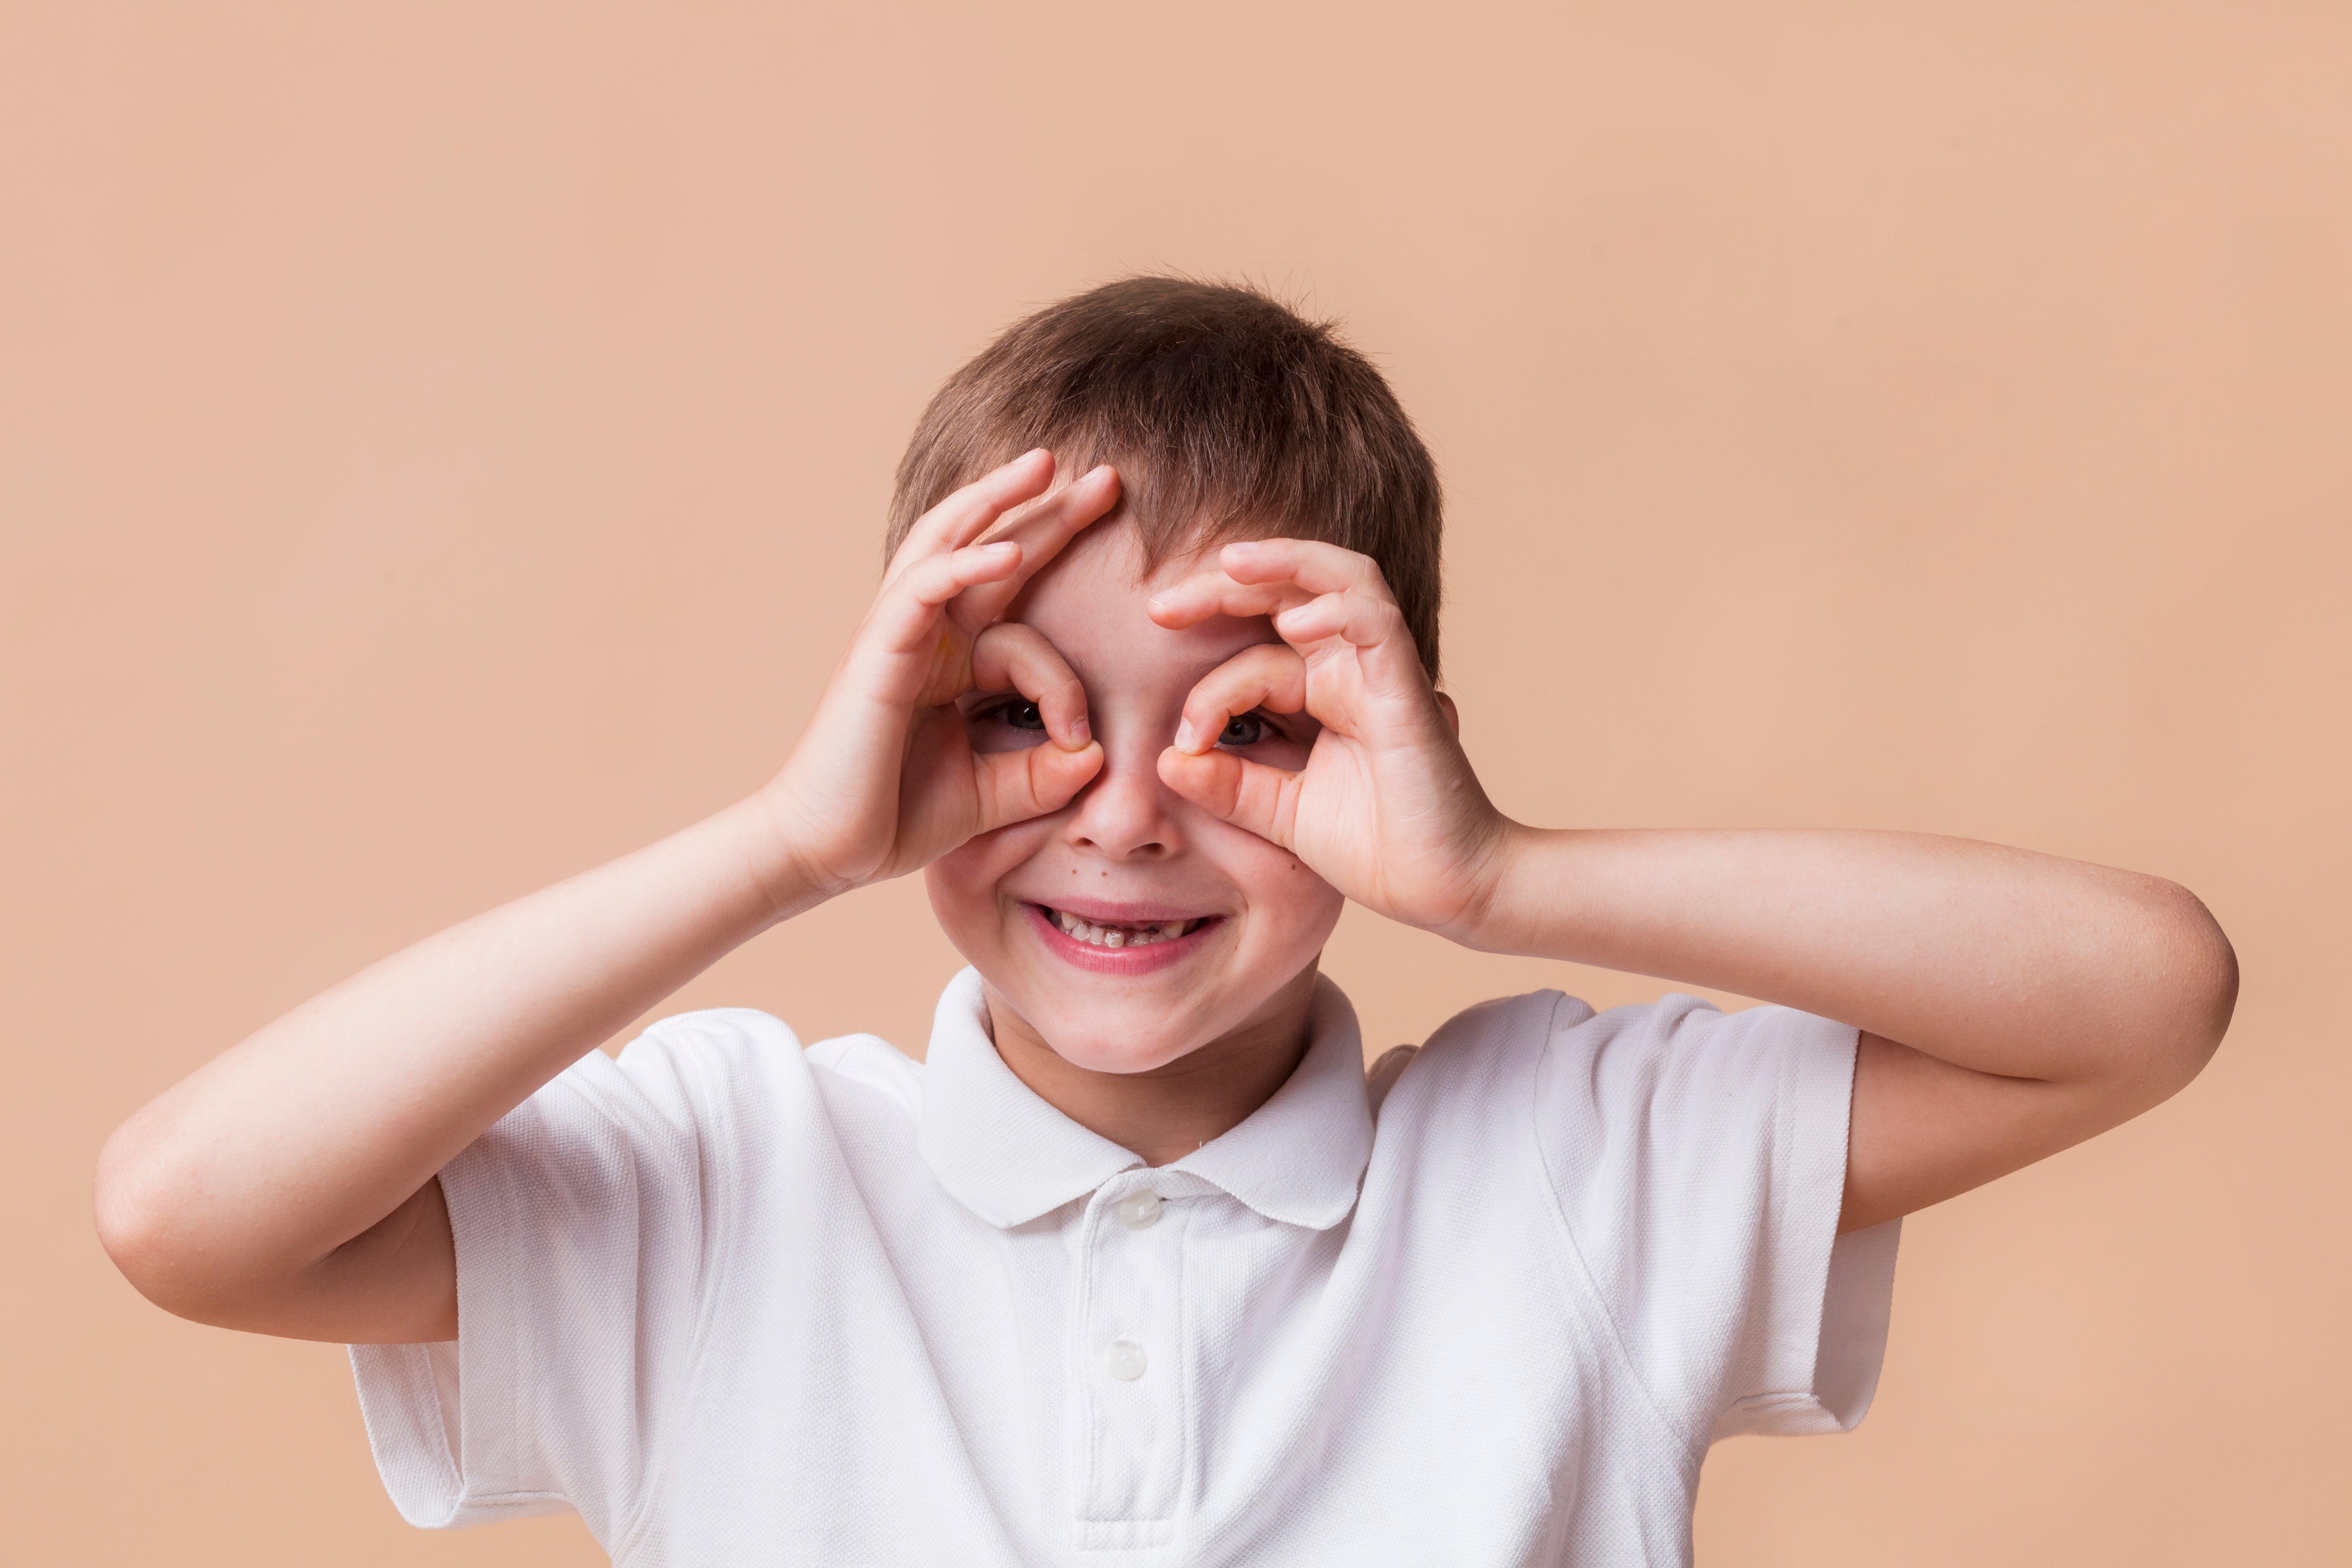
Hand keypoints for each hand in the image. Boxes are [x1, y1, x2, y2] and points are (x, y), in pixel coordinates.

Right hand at [760, 451, 1114, 899]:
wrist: (828, 852)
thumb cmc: (897, 817)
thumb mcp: (995, 795)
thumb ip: (1046, 773)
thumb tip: (1097, 753)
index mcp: (952, 659)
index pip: (1022, 620)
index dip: (1067, 676)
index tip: (1085, 738)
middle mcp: (927, 634)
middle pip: (987, 547)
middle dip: (1045, 509)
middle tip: (1106, 476)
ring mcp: (897, 635)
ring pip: (945, 543)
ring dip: (996, 500)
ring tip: (1046, 465)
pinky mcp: (876, 653)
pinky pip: (922, 591)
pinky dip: (962, 566)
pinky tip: (1004, 551)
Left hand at [1148, 539, 1510, 938]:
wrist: (1442, 890)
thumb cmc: (1374, 849)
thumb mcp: (1280, 814)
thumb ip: (1228, 785)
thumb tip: (1165, 759)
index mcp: (1321, 693)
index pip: (1254, 653)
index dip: (1207, 686)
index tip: (1182, 741)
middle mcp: (1351, 671)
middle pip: (1287, 593)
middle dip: (1221, 587)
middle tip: (1159, 606)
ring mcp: (1381, 672)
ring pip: (1341, 580)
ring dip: (1284, 563)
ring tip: (1229, 564)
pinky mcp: (1407, 689)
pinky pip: (1376, 621)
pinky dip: (1337, 607)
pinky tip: (1294, 620)